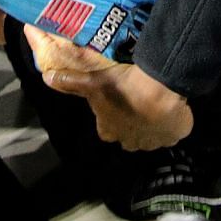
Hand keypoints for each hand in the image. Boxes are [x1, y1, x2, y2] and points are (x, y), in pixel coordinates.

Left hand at [27, 26, 193, 150]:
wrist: (158, 90)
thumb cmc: (123, 88)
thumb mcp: (92, 83)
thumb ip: (70, 82)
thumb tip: (46, 78)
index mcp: (109, 131)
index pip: (106, 127)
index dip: (112, 115)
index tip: (118, 99)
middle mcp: (129, 142)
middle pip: (129, 133)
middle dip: (132, 121)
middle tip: (138, 98)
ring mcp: (153, 142)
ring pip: (151, 134)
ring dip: (153, 122)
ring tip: (156, 101)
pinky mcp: (174, 136)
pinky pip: (173, 131)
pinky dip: (174, 122)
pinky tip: (172, 107)